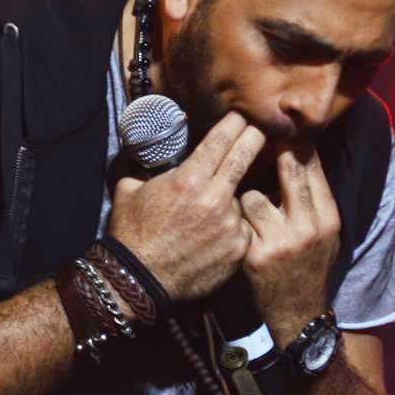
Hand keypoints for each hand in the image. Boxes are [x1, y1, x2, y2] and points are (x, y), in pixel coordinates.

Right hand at [108, 111, 266, 301]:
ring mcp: (229, 224)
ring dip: (234, 198)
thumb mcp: (129, 190)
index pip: (220, 140)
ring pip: (242, 197)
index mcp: (188, 179)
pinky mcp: (238, 248)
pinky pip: (242, 228)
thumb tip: (146, 157)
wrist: (140, 279)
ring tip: (215, 211)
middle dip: (255, 138)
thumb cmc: (132, 233)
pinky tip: (216, 237)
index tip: (244, 115)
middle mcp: (213, 197)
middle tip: (266, 129)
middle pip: (244, 156)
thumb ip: (145, 170)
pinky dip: (234, 228)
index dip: (235, 123)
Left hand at [238, 146, 340, 342]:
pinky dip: (236, 219)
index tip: (282, 126)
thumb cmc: (310, 264)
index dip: (296, 142)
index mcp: (328, 217)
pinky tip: (236, 226)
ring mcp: (282, 241)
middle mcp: (308, 227)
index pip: (313, 167)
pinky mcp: (256, 255)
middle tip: (258, 132)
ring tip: (249, 205)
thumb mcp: (325, 232)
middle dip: (272, 148)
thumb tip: (298, 152)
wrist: (299, 312)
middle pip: (289, 170)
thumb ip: (314, 198)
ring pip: (253, 195)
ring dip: (246, 196)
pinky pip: (238, 221)